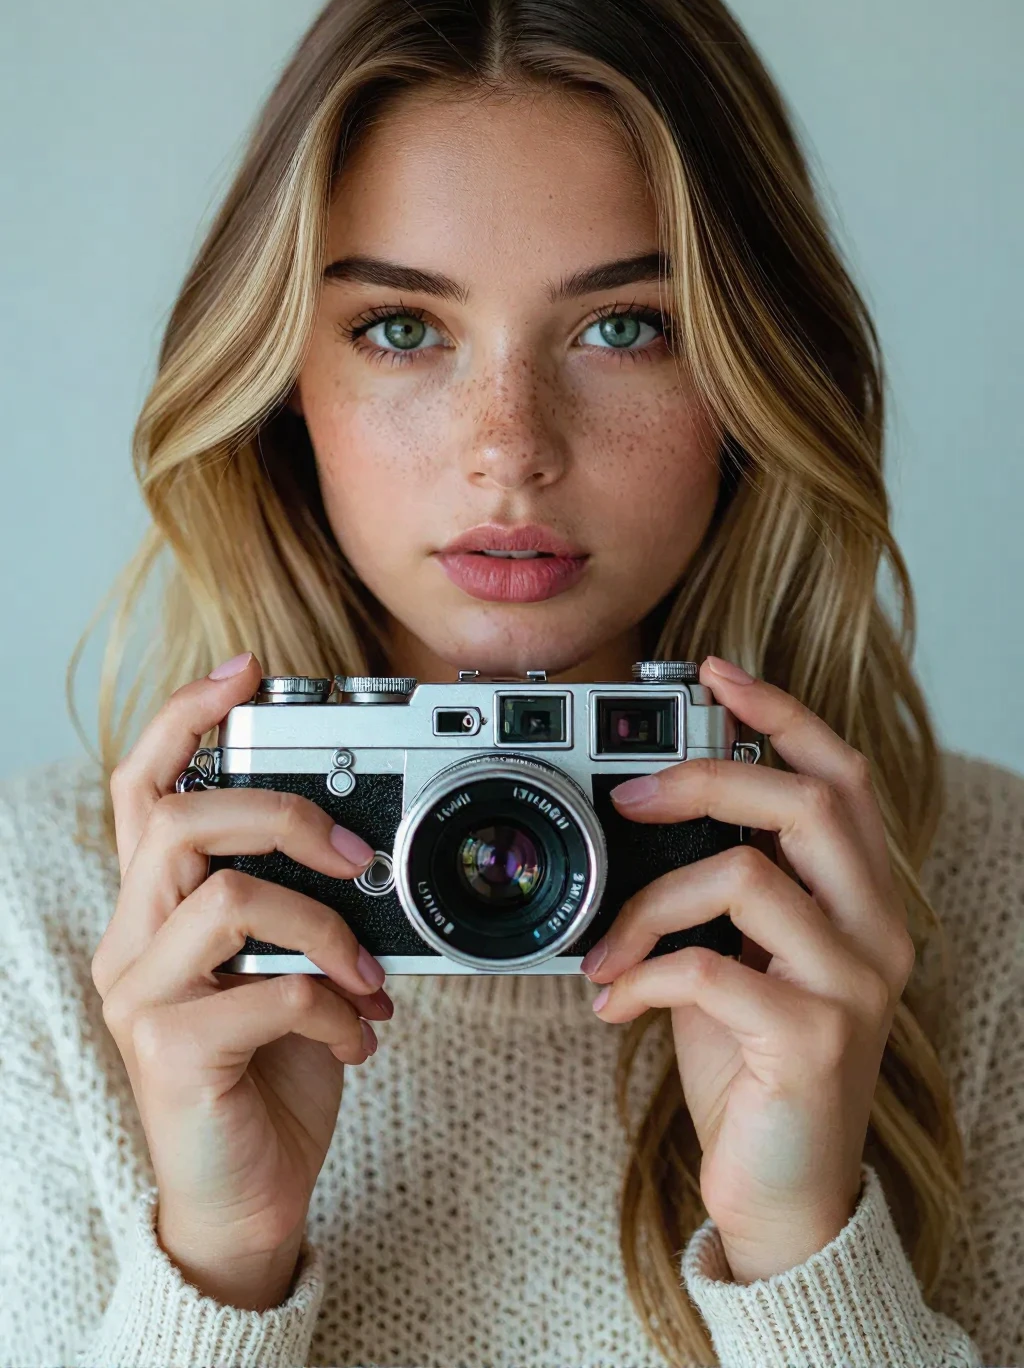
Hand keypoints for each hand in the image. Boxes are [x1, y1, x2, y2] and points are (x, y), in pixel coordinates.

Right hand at [90, 651, 394, 1308]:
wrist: (247, 1197)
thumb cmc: (269, 1071)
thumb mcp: (283, 967)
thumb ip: (295, 906)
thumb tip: (361, 850)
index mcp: (156, 908)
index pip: (145, 788)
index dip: (186, 719)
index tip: (245, 671)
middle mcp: (131, 941)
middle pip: (178, 820)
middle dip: (280, 815)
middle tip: (355, 855)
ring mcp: (141, 997)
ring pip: (226, 898)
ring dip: (325, 927)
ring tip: (368, 972)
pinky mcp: (170, 1053)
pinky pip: (267, 992)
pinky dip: (335, 1006)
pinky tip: (359, 1036)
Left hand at [581, 655, 914, 1283]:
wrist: (785, 1191)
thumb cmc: (756, 1065)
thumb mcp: (743, 958)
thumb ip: (725, 891)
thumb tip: (645, 815)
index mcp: (861, 900)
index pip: (840, 778)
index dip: (781, 714)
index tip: (716, 672)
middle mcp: (876, 933)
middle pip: (804, 804)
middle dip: (704, 779)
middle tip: (629, 796)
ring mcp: (852, 988)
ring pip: (747, 878)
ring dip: (649, 902)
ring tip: (604, 947)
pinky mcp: (812, 1042)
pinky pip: (711, 969)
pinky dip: (644, 975)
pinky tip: (614, 1003)